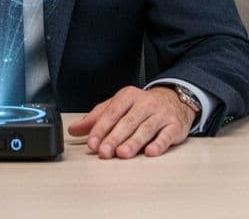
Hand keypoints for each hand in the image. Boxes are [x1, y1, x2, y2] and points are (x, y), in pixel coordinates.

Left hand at [67, 86, 195, 158]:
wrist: (175, 100)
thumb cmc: (141, 106)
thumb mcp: (118, 106)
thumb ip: (96, 118)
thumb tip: (73, 129)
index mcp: (128, 96)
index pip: (112, 112)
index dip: (101, 128)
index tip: (92, 142)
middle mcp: (145, 103)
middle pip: (128, 122)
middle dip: (114, 137)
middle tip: (104, 152)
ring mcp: (161, 114)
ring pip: (145, 129)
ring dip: (133, 142)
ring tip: (122, 153)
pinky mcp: (174, 126)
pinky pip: (166, 136)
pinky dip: (158, 144)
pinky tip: (150, 152)